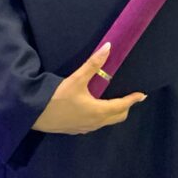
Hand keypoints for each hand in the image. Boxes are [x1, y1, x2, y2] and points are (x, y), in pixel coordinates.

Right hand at [31, 42, 146, 134]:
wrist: (35, 114)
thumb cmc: (57, 97)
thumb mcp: (76, 79)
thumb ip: (93, 64)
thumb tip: (108, 47)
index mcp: (99, 111)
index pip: (122, 106)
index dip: (133, 99)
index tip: (142, 95)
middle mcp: (96, 122)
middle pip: (118, 116)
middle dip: (125, 107)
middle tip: (128, 96)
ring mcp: (86, 128)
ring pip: (106, 122)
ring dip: (113, 112)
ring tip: (112, 100)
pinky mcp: (77, 130)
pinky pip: (96, 124)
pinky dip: (101, 116)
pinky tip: (93, 107)